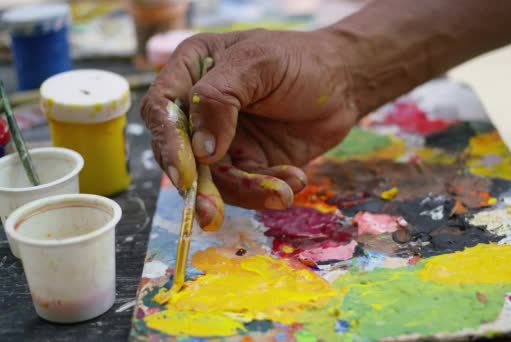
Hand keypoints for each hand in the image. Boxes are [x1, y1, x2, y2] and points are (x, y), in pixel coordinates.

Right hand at [141, 28, 359, 226]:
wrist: (344, 84)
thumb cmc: (300, 61)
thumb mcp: (258, 63)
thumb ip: (219, 97)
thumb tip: (199, 150)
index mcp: (192, 71)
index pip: (163, 109)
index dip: (169, 144)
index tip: (185, 175)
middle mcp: (201, 109)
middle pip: (183, 154)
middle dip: (200, 187)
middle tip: (211, 214)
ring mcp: (224, 139)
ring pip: (217, 178)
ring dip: (247, 191)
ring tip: (283, 192)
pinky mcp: (249, 162)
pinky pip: (247, 186)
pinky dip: (269, 189)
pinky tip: (296, 179)